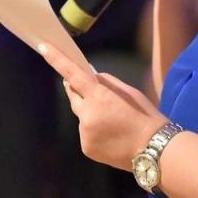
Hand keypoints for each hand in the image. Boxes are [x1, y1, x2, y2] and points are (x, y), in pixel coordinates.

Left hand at [36, 43, 169, 168]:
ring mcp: (84, 133)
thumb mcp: (129, 93)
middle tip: (95, 94)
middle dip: (80, 92)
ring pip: (82, 117)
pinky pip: (86, 134)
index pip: (73, 74)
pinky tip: (112, 137)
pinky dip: (94, 132)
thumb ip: (107, 83)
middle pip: (74, 97)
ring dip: (91, 115)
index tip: (43, 47)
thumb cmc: (145, 117)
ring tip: (114, 124)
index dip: (57, 60)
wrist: (154, 150)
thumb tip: (91, 77)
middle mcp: (86, 115)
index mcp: (99, 97)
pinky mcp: (86, 148)